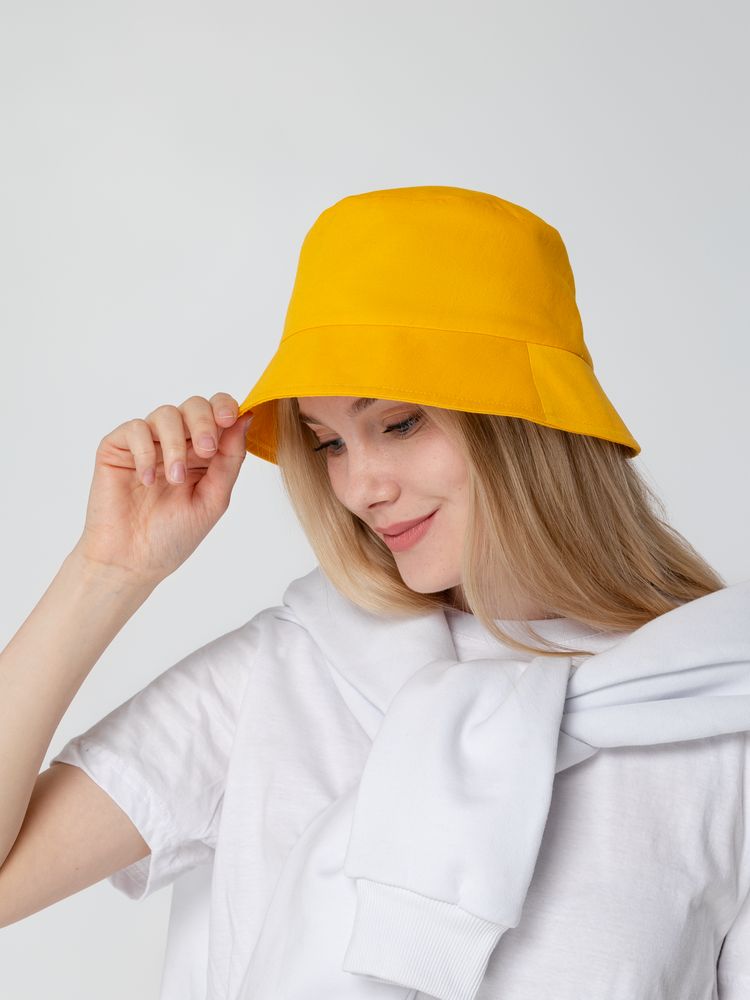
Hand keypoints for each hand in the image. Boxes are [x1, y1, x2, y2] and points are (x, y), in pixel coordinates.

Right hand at [73, 393, 252, 585]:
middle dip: (204, 422)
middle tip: (206, 450)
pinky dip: (145, 452)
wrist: (132, 561)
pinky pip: (135, 428)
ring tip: (175, 479)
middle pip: (194, 405)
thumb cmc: (173, 535)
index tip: (231, 418)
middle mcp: (176, 443)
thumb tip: (247, 418)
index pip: (217, 413)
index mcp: (203, 453)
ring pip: (166, 413)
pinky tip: (147, 480)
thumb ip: (230, 459)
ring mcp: (147, 444)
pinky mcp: (117, 448)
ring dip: (176, 444)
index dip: (225, 407)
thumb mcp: (214, 498)